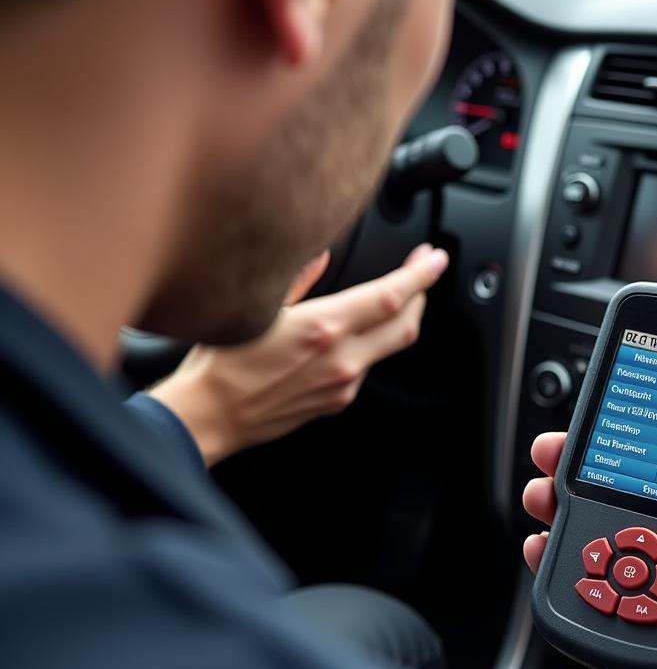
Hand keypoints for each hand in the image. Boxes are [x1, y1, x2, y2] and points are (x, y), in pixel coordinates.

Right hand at [150, 244, 448, 464]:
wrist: (209, 415)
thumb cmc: (221, 363)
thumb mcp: (256, 307)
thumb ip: (299, 278)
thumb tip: (320, 253)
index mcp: (323, 328)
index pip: (390, 297)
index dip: (419, 276)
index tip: (434, 258)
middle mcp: (341, 359)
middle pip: (404, 325)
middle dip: (420, 295)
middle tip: (421, 272)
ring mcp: (343, 384)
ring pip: (387, 348)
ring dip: (396, 320)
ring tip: (392, 297)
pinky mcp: (336, 401)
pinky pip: (365, 367)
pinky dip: (369, 345)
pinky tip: (355, 334)